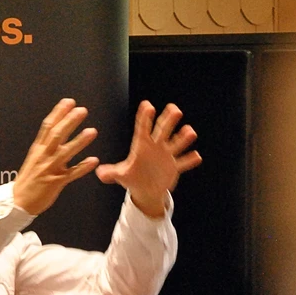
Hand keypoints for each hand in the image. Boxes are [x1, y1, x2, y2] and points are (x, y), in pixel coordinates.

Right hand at [12, 98, 100, 215]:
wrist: (17, 203)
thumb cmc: (28, 181)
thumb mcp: (33, 158)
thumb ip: (45, 145)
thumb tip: (55, 131)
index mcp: (38, 150)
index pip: (47, 127)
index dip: (58, 113)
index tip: (68, 102)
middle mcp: (43, 157)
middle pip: (56, 135)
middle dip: (69, 122)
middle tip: (82, 110)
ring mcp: (49, 169)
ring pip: (65, 153)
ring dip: (79, 141)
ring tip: (92, 131)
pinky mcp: (55, 183)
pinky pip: (71, 174)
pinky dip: (82, 167)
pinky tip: (93, 160)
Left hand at [95, 100, 201, 216]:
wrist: (146, 189)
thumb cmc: (133, 177)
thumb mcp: (121, 175)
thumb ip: (111, 173)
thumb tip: (99, 173)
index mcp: (142, 146)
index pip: (142, 129)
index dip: (144, 118)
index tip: (146, 105)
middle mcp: (156, 147)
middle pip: (163, 131)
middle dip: (168, 120)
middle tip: (174, 109)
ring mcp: (167, 156)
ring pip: (176, 144)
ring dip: (183, 138)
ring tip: (189, 132)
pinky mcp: (175, 167)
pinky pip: (183, 163)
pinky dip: (189, 160)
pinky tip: (196, 156)